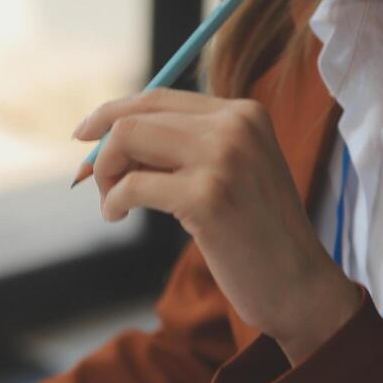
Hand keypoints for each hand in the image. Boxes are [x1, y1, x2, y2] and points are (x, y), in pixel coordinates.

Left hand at [74, 89, 359, 363]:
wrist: (299, 285)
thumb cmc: (256, 236)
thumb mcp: (228, 174)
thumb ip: (181, 150)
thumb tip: (106, 140)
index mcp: (244, 113)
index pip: (159, 97)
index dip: (112, 113)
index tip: (83, 135)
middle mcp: (235, 126)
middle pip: (135, 118)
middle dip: (104, 154)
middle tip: (104, 191)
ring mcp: (223, 158)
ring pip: (126, 140)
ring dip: (105, 177)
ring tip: (114, 207)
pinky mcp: (207, 197)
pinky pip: (131, 186)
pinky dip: (113, 202)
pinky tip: (118, 218)